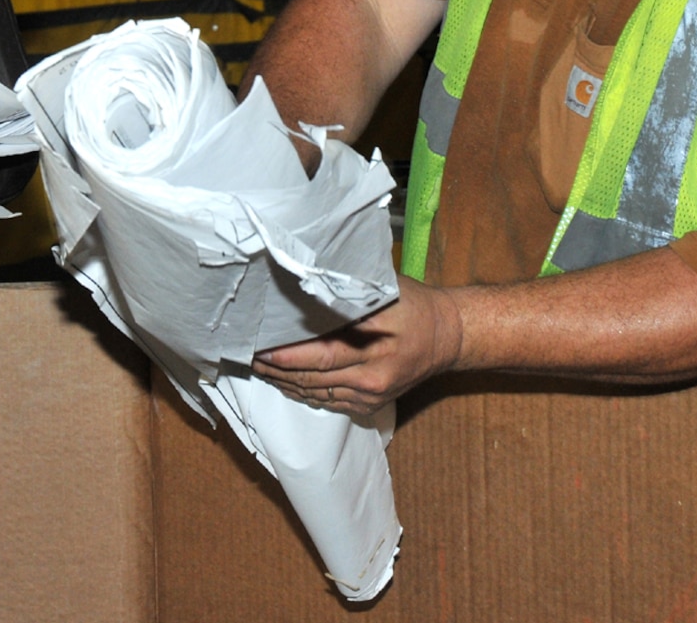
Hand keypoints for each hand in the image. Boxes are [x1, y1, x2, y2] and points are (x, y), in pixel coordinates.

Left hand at [250, 277, 463, 417]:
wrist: (448, 336)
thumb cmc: (414, 305)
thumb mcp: (386, 290)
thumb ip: (349, 297)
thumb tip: (308, 293)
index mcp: (376, 347)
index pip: (321, 355)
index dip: (288, 354)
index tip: (261, 347)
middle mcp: (373, 377)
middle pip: (313, 378)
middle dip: (277, 369)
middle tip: (248, 357)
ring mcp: (371, 395)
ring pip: (317, 394)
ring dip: (285, 383)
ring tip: (259, 369)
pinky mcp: (370, 406)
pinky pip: (329, 403)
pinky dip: (304, 393)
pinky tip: (286, 382)